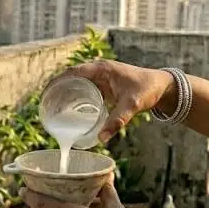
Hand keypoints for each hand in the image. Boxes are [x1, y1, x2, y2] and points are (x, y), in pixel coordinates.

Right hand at [55, 60, 175, 141]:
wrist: (163, 86)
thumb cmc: (147, 90)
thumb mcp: (131, 105)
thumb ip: (117, 121)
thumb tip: (102, 139)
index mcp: (101, 69)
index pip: (72, 73)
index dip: (57, 82)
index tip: (46, 94)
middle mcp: (98, 70)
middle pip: (70, 78)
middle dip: (56, 90)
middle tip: (45, 106)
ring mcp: (100, 77)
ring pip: (76, 84)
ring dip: (64, 94)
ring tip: (51, 109)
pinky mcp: (103, 85)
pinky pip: (83, 89)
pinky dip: (74, 97)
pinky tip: (67, 110)